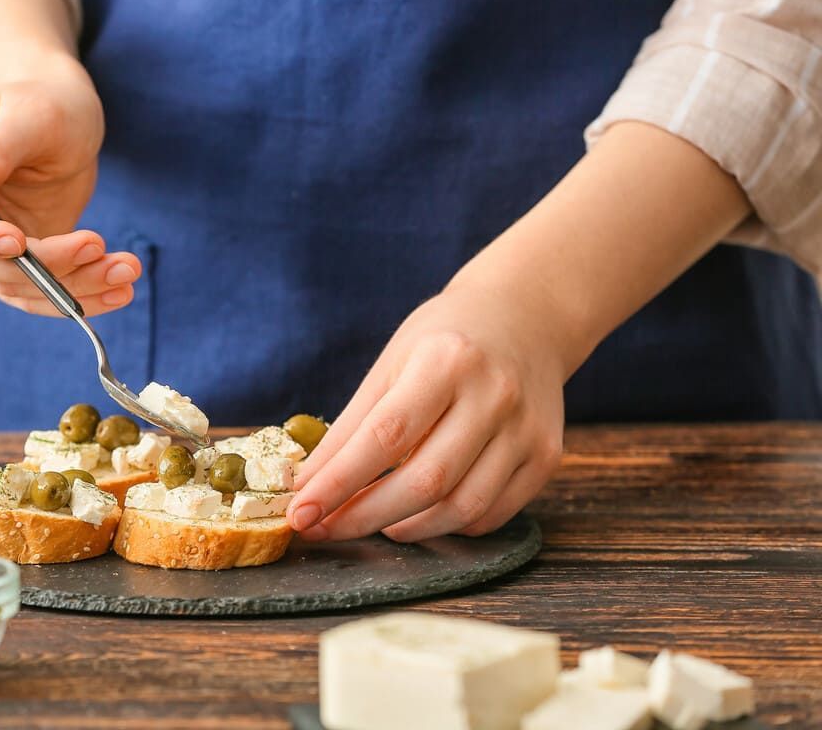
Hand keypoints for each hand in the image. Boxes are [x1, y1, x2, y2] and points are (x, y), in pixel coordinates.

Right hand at [0, 55, 140, 315]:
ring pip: (17, 286)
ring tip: (127, 269)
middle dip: (40, 266)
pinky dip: (83, 296)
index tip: (16, 240)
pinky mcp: (20, 261)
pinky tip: (121, 288)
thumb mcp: (29, 112)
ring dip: (73, 287)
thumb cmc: (44, 103)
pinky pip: (43, 292)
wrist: (67, 118)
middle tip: (96, 245)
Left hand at [288, 280, 565, 540]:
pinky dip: (448, 525)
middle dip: (364, 516)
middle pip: (425, 480)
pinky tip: (419, 515)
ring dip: (406, 527)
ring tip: (371, 522)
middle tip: (325, 528)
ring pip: (462, 507)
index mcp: (446, 361)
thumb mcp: (391, 364)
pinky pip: (491, 513)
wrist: (526, 318)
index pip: (385, 436)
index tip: (301, 512)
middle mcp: (494, 396)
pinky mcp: (545, 457)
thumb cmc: (445, 339)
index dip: (339, 482)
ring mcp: (526, 429)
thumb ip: (351, 426)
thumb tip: (308, 485)